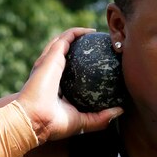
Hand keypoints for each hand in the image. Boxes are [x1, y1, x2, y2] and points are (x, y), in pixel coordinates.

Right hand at [17, 27, 123, 142]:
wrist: (36, 119)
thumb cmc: (55, 124)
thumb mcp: (84, 121)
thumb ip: (101, 117)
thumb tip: (120, 110)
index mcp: (56, 87)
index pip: (69, 73)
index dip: (81, 67)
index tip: (98, 65)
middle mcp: (51, 73)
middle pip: (65, 54)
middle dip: (79, 46)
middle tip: (98, 46)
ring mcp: (49, 62)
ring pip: (64, 42)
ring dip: (78, 35)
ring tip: (94, 34)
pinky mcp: (51, 56)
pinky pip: (66, 38)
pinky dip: (77, 32)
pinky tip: (91, 32)